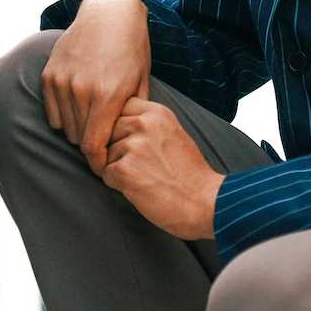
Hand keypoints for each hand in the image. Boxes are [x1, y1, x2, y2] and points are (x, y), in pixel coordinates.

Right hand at [42, 0, 151, 175]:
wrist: (109, 14)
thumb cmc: (131, 49)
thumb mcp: (142, 81)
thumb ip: (132, 115)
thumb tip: (124, 144)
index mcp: (108, 95)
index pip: (93, 145)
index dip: (98, 161)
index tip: (103, 167)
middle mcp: (82, 90)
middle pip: (78, 139)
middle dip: (91, 144)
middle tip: (103, 140)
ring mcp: (62, 82)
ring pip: (65, 128)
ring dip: (77, 130)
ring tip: (92, 122)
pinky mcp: (49, 75)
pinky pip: (52, 113)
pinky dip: (63, 116)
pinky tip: (78, 108)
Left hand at [103, 96, 220, 240]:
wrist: (205, 202)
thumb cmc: (189, 174)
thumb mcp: (172, 133)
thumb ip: (147, 123)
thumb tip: (116, 122)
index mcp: (157, 112)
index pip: (119, 108)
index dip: (121, 128)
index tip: (134, 143)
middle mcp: (144, 124)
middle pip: (108, 130)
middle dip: (116, 148)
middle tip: (140, 165)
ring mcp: (134, 146)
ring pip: (105, 153)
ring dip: (117, 167)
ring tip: (145, 177)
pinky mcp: (125, 169)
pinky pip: (105, 174)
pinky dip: (117, 185)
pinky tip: (140, 188)